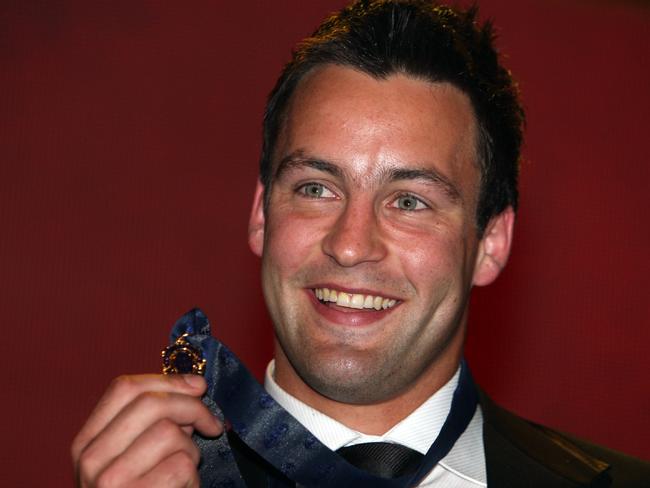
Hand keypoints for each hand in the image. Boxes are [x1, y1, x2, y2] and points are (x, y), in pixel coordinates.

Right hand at [71, 374, 222, 486]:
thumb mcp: (133, 457)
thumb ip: (152, 422)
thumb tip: (194, 385)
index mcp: (86, 442)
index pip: (124, 388)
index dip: (168, 380)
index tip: (198, 386)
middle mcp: (90, 460)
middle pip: (151, 403)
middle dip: (193, 407)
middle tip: (211, 424)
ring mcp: (109, 482)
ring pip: (169, 432)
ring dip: (192, 449)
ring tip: (187, 468)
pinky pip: (181, 464)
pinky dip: (193, 475)